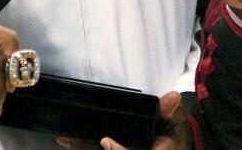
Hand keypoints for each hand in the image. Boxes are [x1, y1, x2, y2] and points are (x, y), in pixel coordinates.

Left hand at [57, 91, 191, 149]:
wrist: (174, 139)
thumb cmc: (175, 127)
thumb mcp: (176, 118)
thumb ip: (170, 110)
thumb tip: (173, 96)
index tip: (105, 141)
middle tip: (72, 141)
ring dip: (85, 148)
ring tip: (65, 140)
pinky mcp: (119, 149)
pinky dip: (86, 146)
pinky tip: (68, 140)